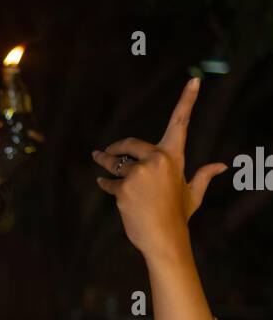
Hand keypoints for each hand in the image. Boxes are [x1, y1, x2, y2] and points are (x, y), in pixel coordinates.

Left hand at [91, 77, 227, 260]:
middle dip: (117, 148)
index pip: (181, 122)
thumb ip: (203, 175)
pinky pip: (109, 182)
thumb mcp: (193, 194)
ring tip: (97, 158)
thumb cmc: (179, 216)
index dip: (188, 100)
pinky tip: (102, 185)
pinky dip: (105, 184)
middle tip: (104, 151)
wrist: (164, 239)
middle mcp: (156, 160)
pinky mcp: (123, 188)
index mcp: (174, 157)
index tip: (194, 80)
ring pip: (115, 163)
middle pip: (130, 145)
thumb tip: (222, 165)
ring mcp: (139, 174)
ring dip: (104, 161)